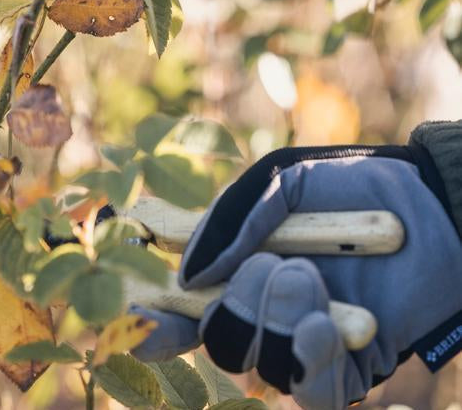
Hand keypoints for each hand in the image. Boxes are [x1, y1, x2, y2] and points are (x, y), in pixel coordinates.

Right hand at [130, 144, 461, 408]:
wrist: (433, 207)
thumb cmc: (352, 186)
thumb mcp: (282, 181)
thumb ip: (231, 218)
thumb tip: (187, 274)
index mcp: (234, 271)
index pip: (177, 308)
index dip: (150, 319)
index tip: (137, 312)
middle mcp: (262, 313)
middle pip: (217, 341)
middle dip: (236, 308)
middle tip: (274, 267)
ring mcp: (302, 345)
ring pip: (260, 366)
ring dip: (279, 321)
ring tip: (311, 278)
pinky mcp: (348, 372)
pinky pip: (313, 393)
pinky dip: (314, 358)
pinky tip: (334, 323)